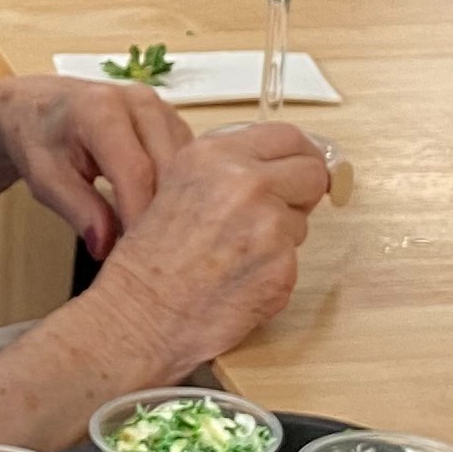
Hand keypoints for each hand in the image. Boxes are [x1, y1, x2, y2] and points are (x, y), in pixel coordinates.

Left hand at [0, 77, 190, 261]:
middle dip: (164, 215)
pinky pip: (190, 164)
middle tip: (153, 258)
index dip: (140, 217)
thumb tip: (106, 248)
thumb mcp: (45, 178)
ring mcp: (162, 110)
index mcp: (102, 110)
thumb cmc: (40, 140)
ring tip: (161, 243)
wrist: (43, 106)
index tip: (140, 256)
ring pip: (186, 167)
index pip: (135, 171)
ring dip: (179, 206)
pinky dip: (183, 193)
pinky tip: (169, 220)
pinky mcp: (175, 123)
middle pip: (169, 168)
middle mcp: (140, 102)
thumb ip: (78, 210)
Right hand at [83, 124, 332, 376]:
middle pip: (311, 173)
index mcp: (215, 155)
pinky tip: (238, 281)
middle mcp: (245, 182)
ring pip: (303, 221)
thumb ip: (228, 168)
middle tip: (273, 216)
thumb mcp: (177, 185)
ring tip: (234, 256)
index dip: (298, 157)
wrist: (141, 315)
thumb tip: (281, 164)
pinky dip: (273, 274)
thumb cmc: (149, 261)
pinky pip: (294, 262)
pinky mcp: (282, 266)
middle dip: (301, 193)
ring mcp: (268, 224)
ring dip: (281, 238)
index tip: (299, 171)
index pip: (288, 137)